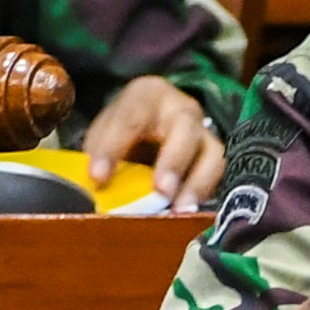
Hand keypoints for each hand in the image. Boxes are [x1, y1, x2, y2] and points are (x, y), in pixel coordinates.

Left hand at [82, 76, 224, 210]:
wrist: (149, 127)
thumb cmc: (125, 132)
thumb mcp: (104, 135)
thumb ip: (98, 157)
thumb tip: (91, 191)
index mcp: (146, 95)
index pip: (130, 117)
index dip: (113, 148)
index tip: (97, 178)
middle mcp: (181, 108)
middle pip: (184, 126)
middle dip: (173, 160)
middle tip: (161, 191)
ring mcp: (203, 132)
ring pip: (211, 151)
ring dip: (196, 183)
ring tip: (179, 210)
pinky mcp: (214, 156)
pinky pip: (218, 174)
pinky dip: (204, 194)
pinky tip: (187, 214)